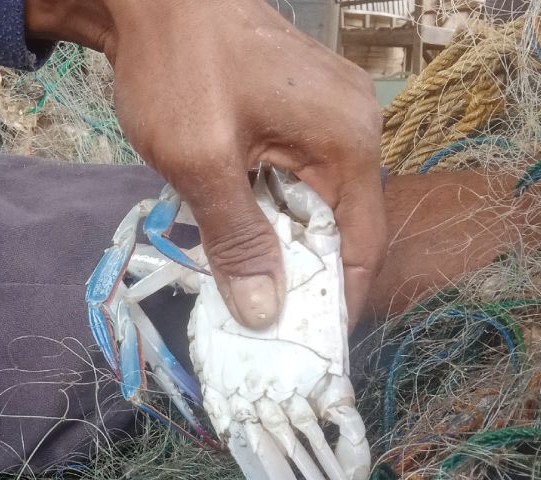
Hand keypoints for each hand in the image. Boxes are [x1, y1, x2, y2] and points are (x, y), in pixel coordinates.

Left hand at [26, 0, 387, 327]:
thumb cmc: (178, 68)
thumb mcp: (202, 163)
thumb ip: (237, 239)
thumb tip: (265, 312)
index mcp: (347, 138)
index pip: (362, 243)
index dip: (336, 302)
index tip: (307, 349)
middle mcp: (351, 126)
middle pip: (338, 228)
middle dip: (300, 280)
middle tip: (261, 330)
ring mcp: (325, 115)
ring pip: (310, 206)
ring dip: (277, 248)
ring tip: (242, 293)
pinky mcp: (295, 112)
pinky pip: (292, 179)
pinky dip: (265, 213)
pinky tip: (232, 237)